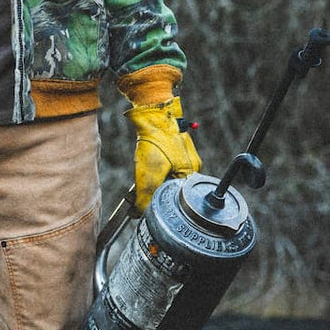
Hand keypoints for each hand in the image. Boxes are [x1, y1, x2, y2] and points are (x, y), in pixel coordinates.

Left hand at [125, 97, 200, 213]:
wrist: (153, 113)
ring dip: (151, 178)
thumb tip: (137, 216)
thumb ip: (145, 198)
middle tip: (140, 185)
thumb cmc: (156, 141)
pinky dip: (152, 167)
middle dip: (153, 190)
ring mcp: (184, 157)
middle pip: (170, 189)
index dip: (158, 204)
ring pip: (164, 178)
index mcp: (191, 174)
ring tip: (144, 168)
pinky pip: (162, 166)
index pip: (175, 199)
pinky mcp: (174, 149)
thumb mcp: (149, 175)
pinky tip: (146, 160)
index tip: (143, 205)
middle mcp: (191, 167)